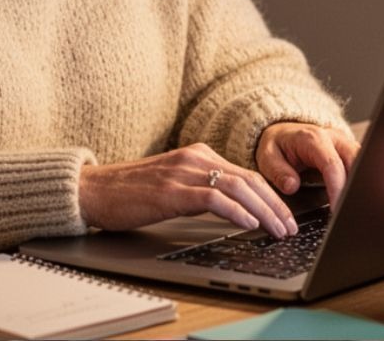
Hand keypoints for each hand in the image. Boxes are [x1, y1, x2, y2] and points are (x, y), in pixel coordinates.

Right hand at [78, 143, 298, 237]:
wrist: (92, 190)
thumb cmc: (130, 193)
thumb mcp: (174, 186)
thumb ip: (203, 189)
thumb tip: (237, 210)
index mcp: (199, 155)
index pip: (247, 174)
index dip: (272, 197)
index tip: (287, 217)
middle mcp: (195, 158)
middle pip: (249, 179)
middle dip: (276, 206)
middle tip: (291, 227)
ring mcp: (183, 172)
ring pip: (238, 188)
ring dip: (264, 211)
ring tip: (279, 230)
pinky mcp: (171, 190)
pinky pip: (213, 198)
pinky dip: (236, 211)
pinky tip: (249, 224)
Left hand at [255, 123, 359, 209]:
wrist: (283, 133)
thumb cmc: (278, 146)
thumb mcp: (267, 157)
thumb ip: (278, 171)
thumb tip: (291, 186)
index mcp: (313, 139)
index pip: (332, 164)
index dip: (337, 188)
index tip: (337, 209)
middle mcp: (334, 138)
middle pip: (356, 162)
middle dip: (355, 189)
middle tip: (349, 213)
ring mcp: (345, 144)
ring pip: (364, 164)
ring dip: (361, 186)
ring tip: (354, 210)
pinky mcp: (351, 152)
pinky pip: (363, 166)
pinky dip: (361, 183)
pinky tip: (357, 200)